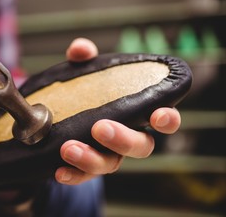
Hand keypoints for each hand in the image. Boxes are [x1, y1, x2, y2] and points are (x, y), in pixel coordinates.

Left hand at [55, 38, 180, 184]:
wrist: (59, 118)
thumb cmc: (84, 93)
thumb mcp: (83, 73)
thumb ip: (84, 59)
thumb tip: (81, 49)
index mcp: (136, 113)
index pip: (162, 118)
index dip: (166, 118)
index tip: (158, 114)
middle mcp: (128, 137)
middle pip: (141, 147)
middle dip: (125, 139)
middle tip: (100, 128)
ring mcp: (109, 155)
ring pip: (111, 164)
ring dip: (92, 158)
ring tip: (68, 147)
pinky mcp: (87, 168)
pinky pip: (84, 177)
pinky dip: (73, 175)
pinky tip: (58, 171)